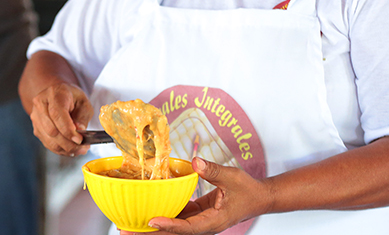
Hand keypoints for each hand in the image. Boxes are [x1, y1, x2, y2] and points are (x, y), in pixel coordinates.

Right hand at [28, 82, 92, 155]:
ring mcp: (36, 117)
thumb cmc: (73, 99)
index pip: (57, 114)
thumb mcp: (84, 103)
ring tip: (80, 149)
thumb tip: (79, 130)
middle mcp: (41, 104)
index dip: (67, 129)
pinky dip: (60, 149)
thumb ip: (82, 116)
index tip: (79, 140)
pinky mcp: (36, 128)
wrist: (58, 96)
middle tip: (83, 148)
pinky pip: (48, 144)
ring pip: (49, 140)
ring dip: (65, 148)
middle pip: (51, 130)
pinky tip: (71, 149)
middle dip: (68, 143)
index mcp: (54, 93)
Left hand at [123, 158, 272, 234]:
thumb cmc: (248, 190)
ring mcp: (200, 220)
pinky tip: (151, 207)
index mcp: (214, 221)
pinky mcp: (199, 214)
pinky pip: (179, 216)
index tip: (151, 221)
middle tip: (128, 230)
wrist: (260, 197)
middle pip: (175, 232)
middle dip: (152, 233)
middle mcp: (204, 224)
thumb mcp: (232, 176)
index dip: (169, 225)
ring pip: (175, 226)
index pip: (188, 227)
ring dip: (155, 225)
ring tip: (132, 222)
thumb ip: (213, 170)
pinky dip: (166, 213)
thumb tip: (195, 162)